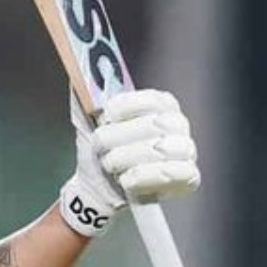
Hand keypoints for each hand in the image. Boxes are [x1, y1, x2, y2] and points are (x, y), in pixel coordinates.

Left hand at [59, 89, 200, 236]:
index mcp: (160, 105)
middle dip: (118, 139)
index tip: (106, 118)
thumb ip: (85, 99)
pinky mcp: (188, 177)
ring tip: (111, 166)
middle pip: (154, 125)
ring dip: (124, 160)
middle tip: (101, 148)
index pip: (152, 99)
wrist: (100, 187)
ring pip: (160, 150)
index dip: (126, 107)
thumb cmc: (100, 151)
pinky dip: (139, 178)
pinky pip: (167, 174)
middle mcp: (178, 124)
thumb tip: (78, 79)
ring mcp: (186, 151)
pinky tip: (126, 180)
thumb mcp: (88, 122)